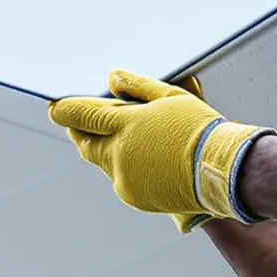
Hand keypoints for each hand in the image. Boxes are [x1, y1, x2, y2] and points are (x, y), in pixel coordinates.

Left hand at [47, 70, 272, 227]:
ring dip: (105, 149)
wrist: (222, 172)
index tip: (55, 108)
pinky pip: (121, 178)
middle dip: (79, 132)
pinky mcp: (134, 196)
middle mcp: (118, 156)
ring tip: (126, 138)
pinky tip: (144, 158)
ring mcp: (124, 179)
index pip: (84, 116)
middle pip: (86, 144)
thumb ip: (137, 88)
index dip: (66, 111)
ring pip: (104, 161)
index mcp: (125, 127)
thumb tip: (112, 79)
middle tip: (78, 123)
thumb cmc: (200, 130)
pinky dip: (124, 166)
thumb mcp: (171, 98)